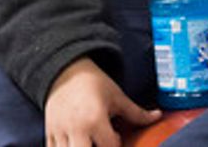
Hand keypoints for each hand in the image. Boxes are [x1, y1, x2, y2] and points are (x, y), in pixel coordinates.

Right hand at [45, 58, 160, 146]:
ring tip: (88, 142)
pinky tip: (75, 144)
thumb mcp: (116, 96)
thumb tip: (157, 116)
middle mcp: (76, 129)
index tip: (117, 137)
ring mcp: (60, 131)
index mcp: (95, 120)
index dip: (117, 144)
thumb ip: (136, 113)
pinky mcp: (50, 131)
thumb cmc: (92, 81)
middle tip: (102, 142)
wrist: (64, 68)